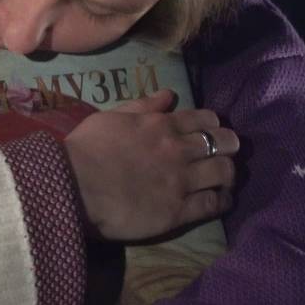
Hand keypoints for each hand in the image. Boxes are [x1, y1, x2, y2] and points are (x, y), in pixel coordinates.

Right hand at [63, 88, 239, 242]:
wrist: (74, 185)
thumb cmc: (85, 149)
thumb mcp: (112, 116)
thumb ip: (142, 104)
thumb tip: (168, 94)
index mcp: (162, 125)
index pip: (203, 120)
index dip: (214, 125)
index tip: (215, 131)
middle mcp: (178, 150)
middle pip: (221, 143)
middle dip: (229, 145)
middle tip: (229, 152)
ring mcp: (181, 181)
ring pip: (223, 172)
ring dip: (230, 173)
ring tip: (228, 178)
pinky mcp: (178, 211)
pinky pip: (212, 204)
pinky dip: (224, 200)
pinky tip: (225, 201)